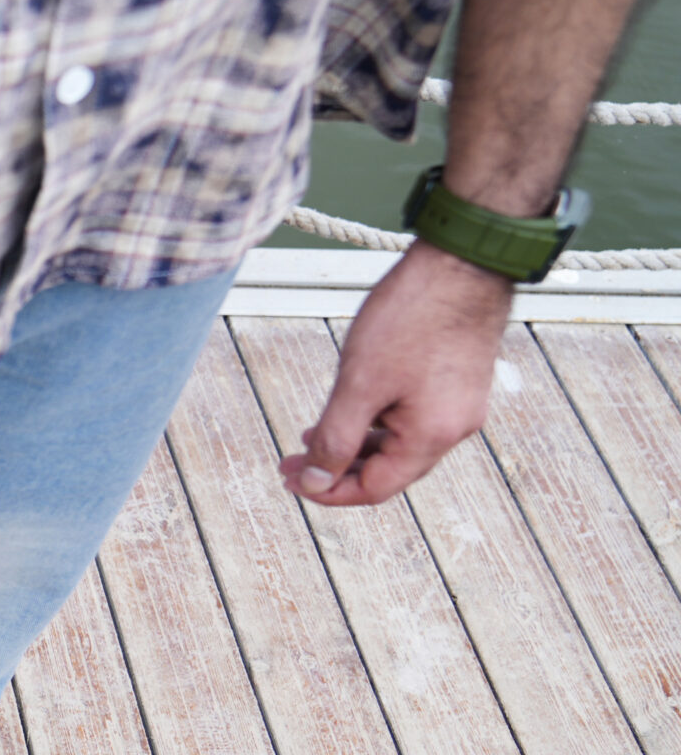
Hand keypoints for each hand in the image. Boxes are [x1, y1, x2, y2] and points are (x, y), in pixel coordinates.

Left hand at [279, 242, 512, 506]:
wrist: (463, 262)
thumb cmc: (412, 318)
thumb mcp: (359, 385)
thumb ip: (335, 439)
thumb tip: (314, 481)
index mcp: (432, 436)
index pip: (375, 489)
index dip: (329, 491)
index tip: (292, 480)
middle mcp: (453, 429)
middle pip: (387, 471)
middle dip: (336, 469)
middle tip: (291, 461)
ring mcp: (460, 405)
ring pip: (397, 444)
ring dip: (353, 446)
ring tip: (310, 436)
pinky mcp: (458, 383)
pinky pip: (411, 419)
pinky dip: (376, 423)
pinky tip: (349, 410)